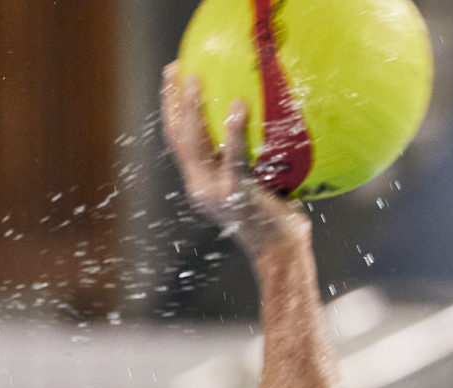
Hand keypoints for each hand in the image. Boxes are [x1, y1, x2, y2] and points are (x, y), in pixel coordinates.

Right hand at [159, 63, 308, 258]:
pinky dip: (234, 130)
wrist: (282, 254)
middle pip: (176, 137)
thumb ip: (252, 163)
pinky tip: (239, 106)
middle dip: (170, 100)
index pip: (179, 143)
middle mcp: (200, 188)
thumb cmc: (280, 222)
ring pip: (193, 142)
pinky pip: (232, 155)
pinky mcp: (235, 193)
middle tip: (174, 68)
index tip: (173, 81)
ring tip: (194, 77)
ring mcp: (214, 192)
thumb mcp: (260, 189)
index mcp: (201, 186)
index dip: (171, 112)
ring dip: (191, 107)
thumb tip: (268, 127)